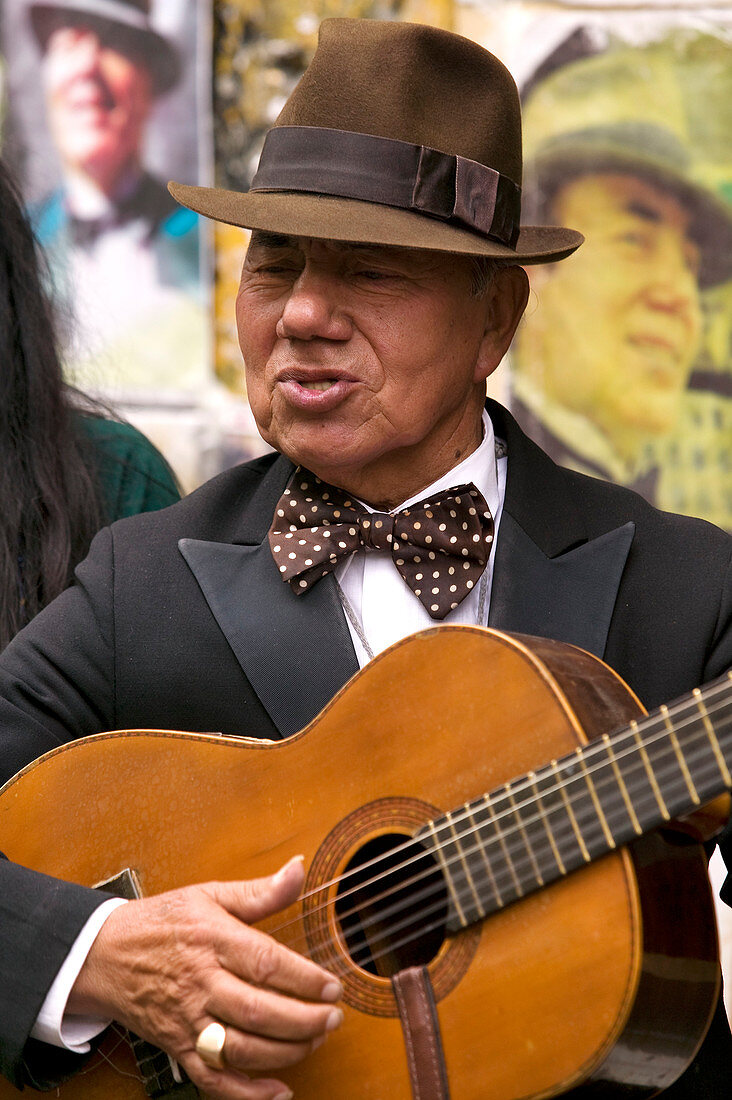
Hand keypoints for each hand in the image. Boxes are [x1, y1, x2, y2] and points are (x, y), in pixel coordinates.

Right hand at [69, 856, 342, 1099]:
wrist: (103, 955)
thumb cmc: (161, 922)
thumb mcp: (209, 895)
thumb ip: (259, 891)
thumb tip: (298, 868)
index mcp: (211, 939)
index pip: (265, 963)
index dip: (305, 979)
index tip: (333, 987)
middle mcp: (200, 982)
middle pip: (258, 1010)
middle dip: (303, 1021)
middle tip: (333, 1019)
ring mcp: (187, 1019)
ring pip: (240, 1048)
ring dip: (284, 1052)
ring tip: (314, 1042)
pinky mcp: (177, 1047)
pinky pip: (213, 1080)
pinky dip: (247, 1094)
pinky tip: (278, 1091)